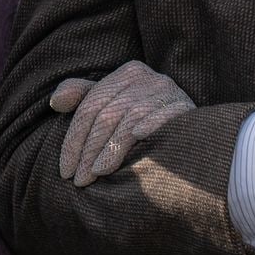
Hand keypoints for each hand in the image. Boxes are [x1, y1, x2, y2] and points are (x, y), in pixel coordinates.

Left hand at [50, 60, 194, 186]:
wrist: (198, 137)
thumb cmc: (146, 124)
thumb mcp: (113, 108)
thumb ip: (85, 99)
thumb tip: (55, 101)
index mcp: (129, 74)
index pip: (91, 105)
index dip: (74, 139)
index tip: (65, 170)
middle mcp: (149, 77)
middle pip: (108, 114)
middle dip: (89, 150)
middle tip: (80, 180)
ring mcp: (169, 91)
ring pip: (129, 117)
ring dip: (112, 147)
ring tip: (99, 173)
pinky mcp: (187, 108)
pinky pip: (165, 115)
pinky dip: (151, 124)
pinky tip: (138, 138)